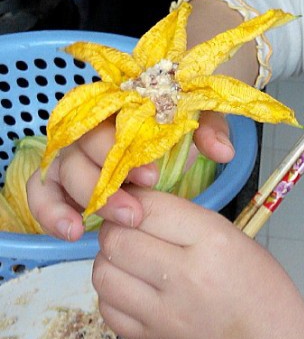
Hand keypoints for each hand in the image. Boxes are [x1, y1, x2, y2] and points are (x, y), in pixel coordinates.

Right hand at [26, 111, 234, 241]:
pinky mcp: (66, 177)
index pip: (107, 122)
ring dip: (68, 202)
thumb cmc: (183, 115)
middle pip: (77, 151)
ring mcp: (75, 151)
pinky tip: (72, 233)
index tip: (152, 177)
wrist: (174, 112)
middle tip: (132, 213)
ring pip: (56, 172)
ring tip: (84, 231)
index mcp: (121, 105)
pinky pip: (44, 191)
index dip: (120, 150)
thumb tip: (224, 151)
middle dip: (100, 185)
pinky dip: (51, 212)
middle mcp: (91, 126)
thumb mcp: (202, 116)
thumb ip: (210, 128)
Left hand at [92, 188, 303, 338]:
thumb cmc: (266, 294)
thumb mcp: (239, 241)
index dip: (137, 199)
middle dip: (118, 227)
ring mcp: (162, 314)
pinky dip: (113, 292)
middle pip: (117, 239)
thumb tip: (147, 208)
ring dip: (110, 259)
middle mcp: (183, 275)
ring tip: (130, 257)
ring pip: (103, 273)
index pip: (150, 208)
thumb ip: (191, 223)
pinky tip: (132, 287)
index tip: (138, 200)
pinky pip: (108, 309)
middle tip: (130, 227)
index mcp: (213, 242)